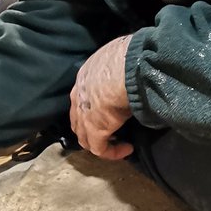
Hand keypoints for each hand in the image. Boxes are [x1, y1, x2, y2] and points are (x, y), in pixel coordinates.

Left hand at [70, 35, 133, 160]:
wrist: (127, 68)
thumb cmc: (128, 58)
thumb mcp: (119, 59)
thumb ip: (120, 69)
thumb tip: (132, 73)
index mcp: (84, 76)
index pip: (82, 96)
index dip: (93, 107)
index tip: (110, 111)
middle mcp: (78, 95)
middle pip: (78, 118)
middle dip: (90, 127)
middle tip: (110, 130)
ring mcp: (83, 114)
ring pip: (84, 135)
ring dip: (99, 141)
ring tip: (118, 142)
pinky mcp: (94, 130)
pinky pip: (100, 149)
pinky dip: (112, 152)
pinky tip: (127, 149)